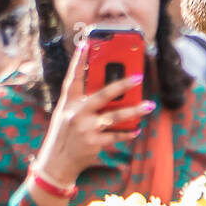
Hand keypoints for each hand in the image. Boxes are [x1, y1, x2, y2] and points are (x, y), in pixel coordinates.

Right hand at [34, 43, 152, 185]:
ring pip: (114, 116)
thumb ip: (82, 103)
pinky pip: (115, 136)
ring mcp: (85, 128)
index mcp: (68, 102)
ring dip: (134, 111)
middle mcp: (76, 112)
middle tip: (139, 77)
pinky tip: (136, 130)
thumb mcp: (66, 115)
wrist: (56, 162)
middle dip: (122, 85)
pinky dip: (127, 134)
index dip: (79, 60)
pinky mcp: (93, 142)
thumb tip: (109, 93)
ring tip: (149, 106)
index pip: (74, 77)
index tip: (86, 43)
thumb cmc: (65, 135)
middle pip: (102, 94)